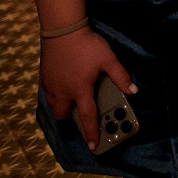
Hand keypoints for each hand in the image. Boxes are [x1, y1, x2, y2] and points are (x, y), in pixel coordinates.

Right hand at [39, 28, 135, 149]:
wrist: (63, 31)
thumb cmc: (87, 45)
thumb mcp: (108, 59)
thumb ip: (120, 76)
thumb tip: (133, 91)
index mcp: (80, 90)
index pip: (87, 117)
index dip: (91, 132)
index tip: (93, 146)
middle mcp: (63, 91)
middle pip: (63, 114)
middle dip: (70, 117)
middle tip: (79, 111)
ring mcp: (51, 84)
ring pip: (53, 104)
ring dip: (61, 105)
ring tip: (71, 98)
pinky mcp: (44, 75)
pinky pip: (48, 91)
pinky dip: (55, 92)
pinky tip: (62, 83)